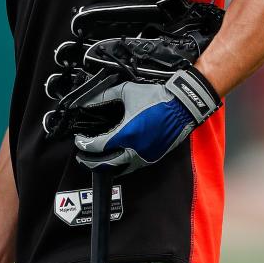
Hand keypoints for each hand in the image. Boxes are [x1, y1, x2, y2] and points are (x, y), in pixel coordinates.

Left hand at [74, 66, 220, 174]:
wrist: (183, 106)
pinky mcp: (151, 159)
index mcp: (127, 134)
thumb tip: (89, 101)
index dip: (84, 144)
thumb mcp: (128, 92)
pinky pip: (130, 168)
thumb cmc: (158, 98)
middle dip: (89, 161)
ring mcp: (144, 157)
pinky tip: (113, 160)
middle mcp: (134, 150)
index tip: (79, 139)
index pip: (97, 146)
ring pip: (118, 170)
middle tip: (81, 156)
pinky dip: (118, 166)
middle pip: (104, 164)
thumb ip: (106, 96)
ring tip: (94, 161)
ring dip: (103, 167)